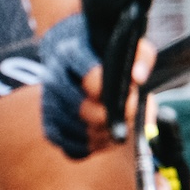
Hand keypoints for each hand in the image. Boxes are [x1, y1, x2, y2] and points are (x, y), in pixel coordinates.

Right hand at [37, 11, 156, 157]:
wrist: (71, 50)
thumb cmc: (103, 46)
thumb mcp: (126, 41)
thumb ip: (140, 56)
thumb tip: (138, 78)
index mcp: (70, 53)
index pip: (92, 79)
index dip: (115, 92)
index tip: (130, 92)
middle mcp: (53, 79)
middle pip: (85, 110)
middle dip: (113, 116)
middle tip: (130, 111)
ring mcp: (49, 104)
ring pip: (79, 132)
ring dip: (105, 134)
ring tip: (122, 124)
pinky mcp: (50, 125)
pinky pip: (71, 148)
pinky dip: (92, 147)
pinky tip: (107, 136)